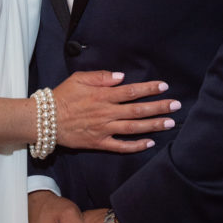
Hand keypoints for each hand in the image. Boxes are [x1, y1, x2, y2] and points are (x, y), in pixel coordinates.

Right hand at [53, 71, 179, 152]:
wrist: (45, 120)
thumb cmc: (62, 96)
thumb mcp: (79, 78)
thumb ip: (101, 76)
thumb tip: (121, 77)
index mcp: (103, 95)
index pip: (131, 91)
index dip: (149, 88)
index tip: (164, 86)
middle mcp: (107, 112)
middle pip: (137, 110)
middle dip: (159, 107)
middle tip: (176, 105)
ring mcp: (104, 129)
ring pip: (134, 128)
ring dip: (153, 125)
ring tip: (169, 123)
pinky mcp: (99, 142)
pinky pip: (120, 146)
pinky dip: (135, 146)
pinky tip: (149, 142)